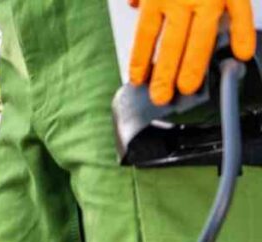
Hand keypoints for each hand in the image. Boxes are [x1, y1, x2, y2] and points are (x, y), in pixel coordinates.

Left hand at [129, 0, 255, 105]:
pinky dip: (242, 33)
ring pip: (201, 36)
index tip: (137, 80)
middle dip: (165, 72)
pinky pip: (240, 13)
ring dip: (194, 64)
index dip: (140, 58)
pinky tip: (241, 55)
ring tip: (187, 87)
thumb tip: (134, 5)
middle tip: (160, 96)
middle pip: (171, 42)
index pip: (145, 33)